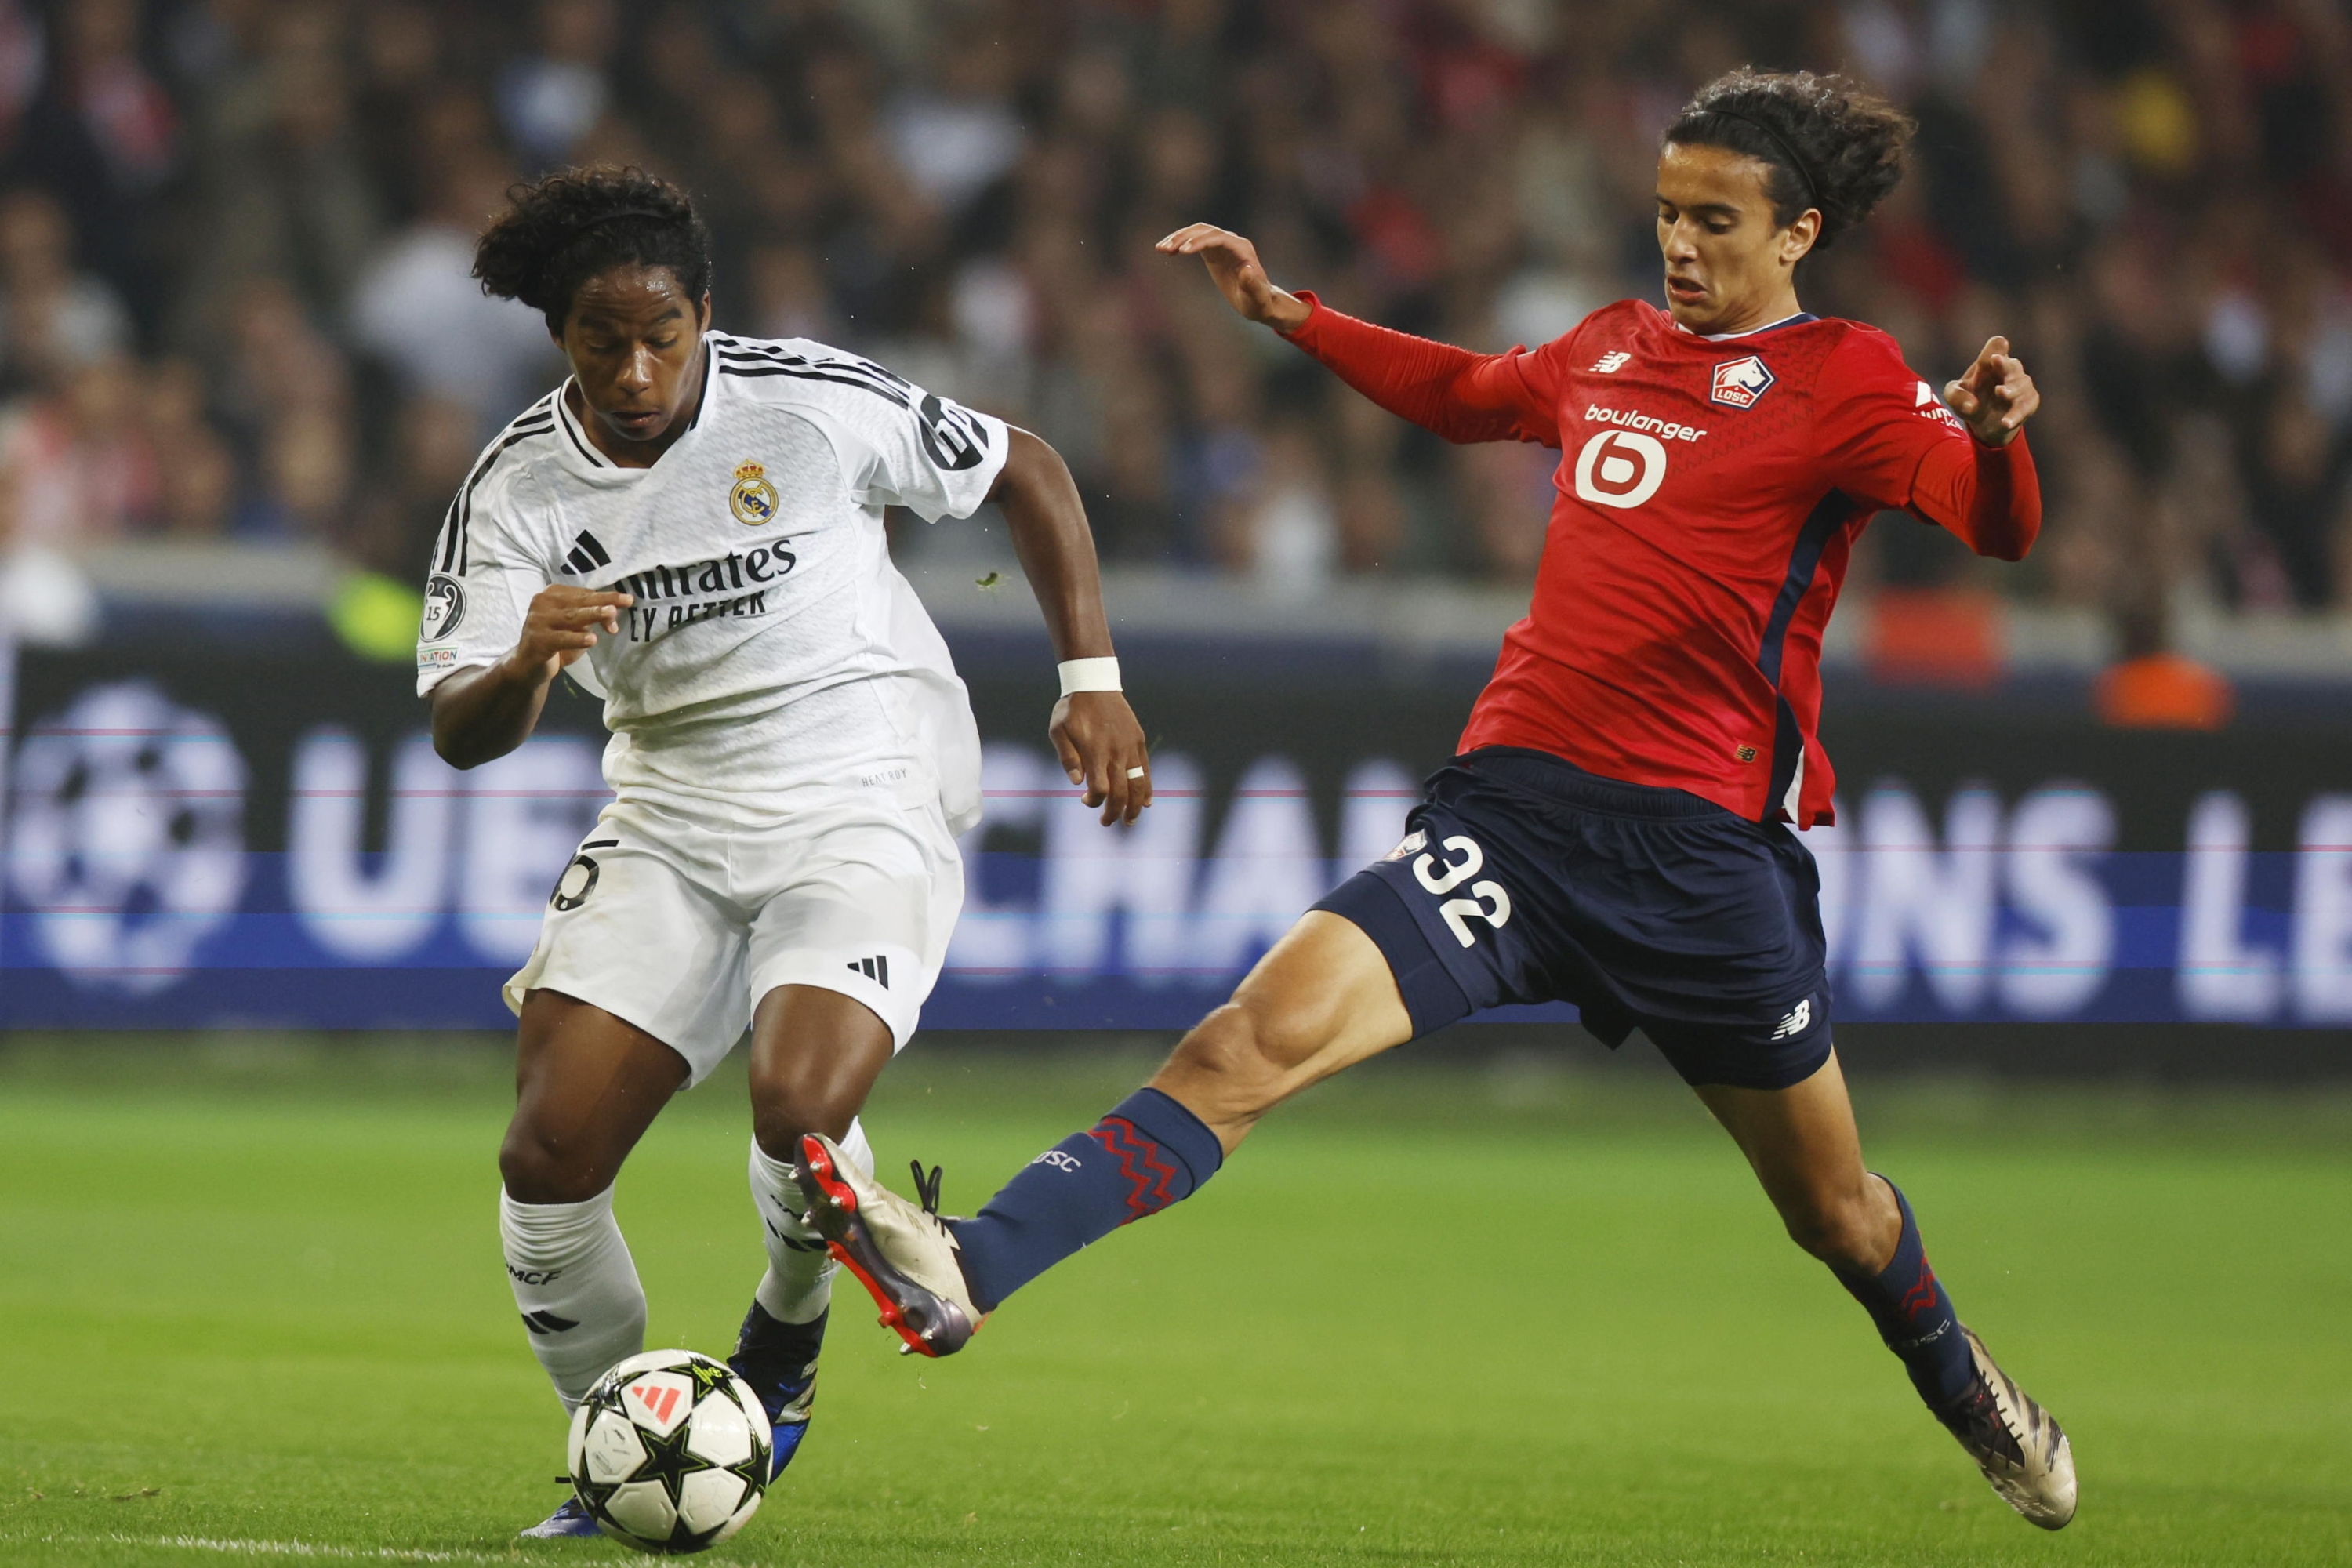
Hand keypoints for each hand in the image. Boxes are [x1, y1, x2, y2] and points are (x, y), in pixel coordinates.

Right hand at [505, 585, 633, 682]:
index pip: (583, 594)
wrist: (529, 665)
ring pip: (571, 617)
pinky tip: (592, 640)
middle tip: (626, 600)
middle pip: (579, 602)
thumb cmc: (557, 640)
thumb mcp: (578, 628)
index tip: (627, 600)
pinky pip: (561, 639)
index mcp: (552, 594)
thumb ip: (593, 618)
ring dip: (593, 614)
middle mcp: (542, 603)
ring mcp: (537, 621)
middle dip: (604, 601)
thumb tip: (613, 614)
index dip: (605, 598)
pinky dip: (577, 639)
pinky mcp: (537, 640)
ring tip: (611, 613)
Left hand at [1050, 690, 1151, 825]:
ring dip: (1136, 807)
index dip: (1094, 801)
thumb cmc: (1072, 709)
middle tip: (1107, 823)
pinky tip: (1147, 802)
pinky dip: (1147, 788)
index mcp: (1095, 751)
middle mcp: (1116, 752)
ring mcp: (1130, 747)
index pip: (1100, 789)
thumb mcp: (1058, 730)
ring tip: (1131, 820)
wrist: (1094, 683)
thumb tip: (1076, 783)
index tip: (1084, 800)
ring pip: (1138, 784)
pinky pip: (1146, 770)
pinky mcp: (1137, 741)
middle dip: (1115, 812)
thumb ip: (1067, 757)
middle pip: (1121, 792)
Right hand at [1155, 223, 1311, 332]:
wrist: (1260, 301)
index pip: (1218, 238)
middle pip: (1205, 231)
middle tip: (1166, 248)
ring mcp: (1222, 245)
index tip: (1183, 251)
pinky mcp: (1213, 252)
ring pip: (1197, 233)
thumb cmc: (1260, 302)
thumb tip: (1246, 270)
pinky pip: (1194, 242)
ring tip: (1160, 248)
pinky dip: (1180, 244)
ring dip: (1178, 238)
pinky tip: (1166, 251)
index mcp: (1242, 249)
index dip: (1200, 242)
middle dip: (1184, 237)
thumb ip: (1253, 285)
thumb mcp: (1257, 298)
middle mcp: (1232, 242)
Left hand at [1944, 336, 2038, 446]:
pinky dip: (2016, 414)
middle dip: (2005, 365)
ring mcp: (2021, 385)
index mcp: (1990, 362)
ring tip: (2000, 392)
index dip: (1995, 349)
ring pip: (2022, 384)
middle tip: (1996, 362)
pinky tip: (2005, 422)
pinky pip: (2026, 406)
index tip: (1992, 357)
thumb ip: (1956, 396)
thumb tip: (1972, 405)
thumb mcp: (1954, 397)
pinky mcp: (2029, 401)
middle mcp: (2009, 370)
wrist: (1982, 424)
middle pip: (2012, 364)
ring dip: (2011, 388)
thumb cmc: (1968, 400)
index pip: (1996, 347)